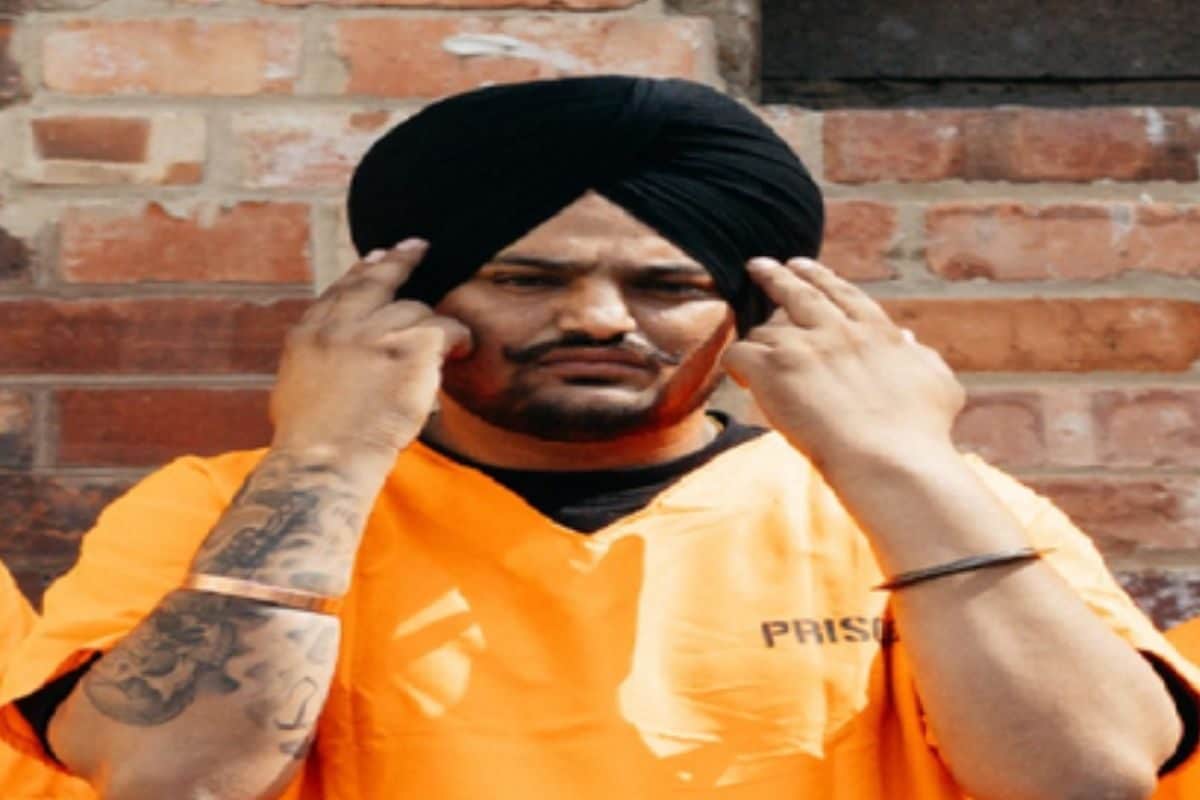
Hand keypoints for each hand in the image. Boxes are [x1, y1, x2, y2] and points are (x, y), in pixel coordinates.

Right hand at [270, 239, 471, 460]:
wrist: (325, 459)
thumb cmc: (312, 443)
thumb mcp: (294, 389)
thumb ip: (316, 362)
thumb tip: (330, 360)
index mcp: (308, 335)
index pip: (339, 293)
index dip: (360, 274)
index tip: (374, 260)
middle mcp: (339, 326)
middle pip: (373, 282)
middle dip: (397, 262)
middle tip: (417, 247)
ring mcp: (374, 333)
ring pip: (414, 309)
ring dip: (430, 327)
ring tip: (442, 346)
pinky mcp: (410, 347)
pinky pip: (445, 327)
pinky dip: (457, 337)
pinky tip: (462, 348)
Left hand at [722, 257, 963, 470]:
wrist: (890, 458)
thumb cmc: (920, 431)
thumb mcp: (939, 382)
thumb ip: (921, 355)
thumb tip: (909, 340)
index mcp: (875, 330)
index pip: (841, 293)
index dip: (819, 277)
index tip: (801, 265)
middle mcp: (837, 330)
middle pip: (796, 293)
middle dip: (775, 276)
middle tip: (758, 266)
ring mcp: (802, 347)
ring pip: (764, 331)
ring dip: (761, 346)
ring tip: (757, 362)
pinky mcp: (773, 370)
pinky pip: (740, 353)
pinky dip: (737, 365)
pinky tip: (743, 380)